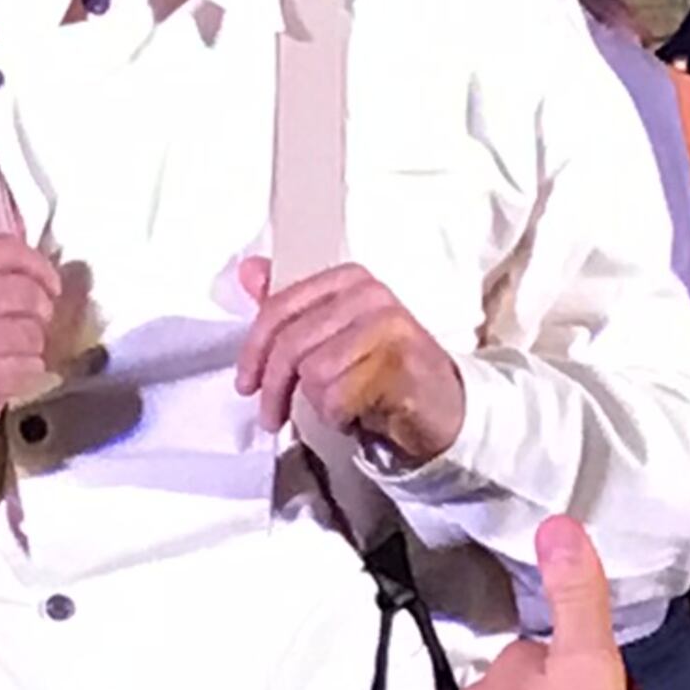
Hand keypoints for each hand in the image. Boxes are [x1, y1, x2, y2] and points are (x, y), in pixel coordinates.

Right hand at [0, 235, 64, 426]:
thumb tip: (24, 228)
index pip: (0, 250)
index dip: (36, 263)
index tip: (48, 279)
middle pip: (22, 292)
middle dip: (40, 306)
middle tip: (36, 317)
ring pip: (30, 332)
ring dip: (34, 341)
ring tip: (18, 347)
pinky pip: (27, 367)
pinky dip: (29, 369)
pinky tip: (12, 369)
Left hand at [234, 257, 465, 466]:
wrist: (443, 405)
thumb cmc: (382, 368)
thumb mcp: (332, 332)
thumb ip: (290, 305)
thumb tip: (248, 271)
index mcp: (349, 279)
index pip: (279, 308)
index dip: (253, 351)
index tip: (246, 383)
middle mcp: (371, 295)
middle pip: (291, 343)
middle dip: (274, 388)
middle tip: (271, 417)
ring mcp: (389, 328)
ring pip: (314, 372)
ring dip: (317, 402)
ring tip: (338, 405)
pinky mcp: (399, 365)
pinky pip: (339, 398)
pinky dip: (338, 416)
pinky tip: (356, 414)